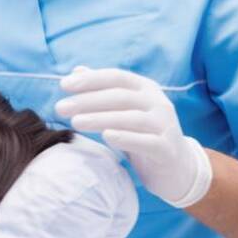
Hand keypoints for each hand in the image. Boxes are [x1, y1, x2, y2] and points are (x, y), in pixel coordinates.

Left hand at [54, 67, 212, 207]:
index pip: (116, 77)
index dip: (90, 79)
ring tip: (75, 122)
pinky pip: (146, 141)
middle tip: (60, 108)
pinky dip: (126, 138)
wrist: (177, 167)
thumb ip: (103, 90)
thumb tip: (77, 70)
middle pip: (120, 96)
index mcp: (146, 88)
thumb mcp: (124, 109)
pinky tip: (106, 136)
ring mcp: (165, 125)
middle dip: (88, 100)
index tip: (63, 85)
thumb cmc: (143, 133)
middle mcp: (158, 103)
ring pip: (130, 118)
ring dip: (100, 118)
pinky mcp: (167, 148)